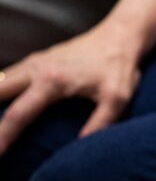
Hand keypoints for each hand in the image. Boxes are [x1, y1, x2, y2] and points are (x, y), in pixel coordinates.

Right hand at [0, 22, 142, 154]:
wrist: (118, 36)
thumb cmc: (118, 68)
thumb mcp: (118, 97)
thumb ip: (102, 121)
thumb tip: (81, 144)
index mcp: (52, 82)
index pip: (18, 115)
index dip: (3, 136)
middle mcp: (36, 70)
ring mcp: (34, 62)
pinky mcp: (37, 59)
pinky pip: (7, 75)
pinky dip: (0, 87)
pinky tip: (2, 102)